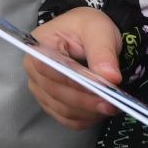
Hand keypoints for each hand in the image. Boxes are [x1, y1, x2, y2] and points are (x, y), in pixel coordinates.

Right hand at [24, 8, 124, 129]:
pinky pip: (67, 119)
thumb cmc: (89, 28)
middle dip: (86, 100)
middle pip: (56, 92)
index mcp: (38, 46)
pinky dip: (86, 119)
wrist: (89, 36)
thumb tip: (111, 78)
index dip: (73, 81)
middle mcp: (33, 70)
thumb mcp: (98, 30)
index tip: (100, 87)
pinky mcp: (51, 104)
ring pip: (63, 109)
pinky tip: (101, 111)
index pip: (49, 68)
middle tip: (113, 102)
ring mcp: (40, 89)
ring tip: (112, 105)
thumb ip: (102, 53)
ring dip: (89, 112)